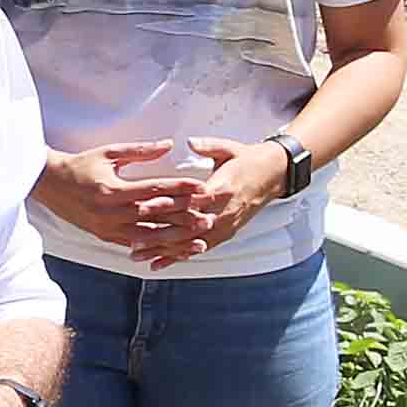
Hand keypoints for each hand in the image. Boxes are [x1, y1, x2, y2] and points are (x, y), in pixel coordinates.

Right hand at [33, 143, 203, 255]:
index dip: (180, 189)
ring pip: (149, 238)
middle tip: (209, 218)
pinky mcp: (105, 236)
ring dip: (176, 240)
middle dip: (185, 219)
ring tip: (198, 242)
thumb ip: (141, 151)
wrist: (48, 184)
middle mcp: (111, 213)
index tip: (202, 188)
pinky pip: (135, 245)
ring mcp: (107, 228)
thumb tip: (169, 144)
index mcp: (113, 190)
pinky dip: (155, 248)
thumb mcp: (109, 153)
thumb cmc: (80, 165)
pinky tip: (173, 250)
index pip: (155, 190)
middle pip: (156, 217)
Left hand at [119, 138, 291, 269]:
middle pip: (187, 227)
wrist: (274, 175)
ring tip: (138, 255)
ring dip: (163, 250)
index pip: (191, 200)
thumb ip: (208, 146)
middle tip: (132, 239)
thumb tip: (189, 142)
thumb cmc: (247, 159)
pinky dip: (177, 256)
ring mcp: (226, 226)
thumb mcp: (228, 148)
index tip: (143, 207)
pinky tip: (158, 263)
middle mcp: (225, 211)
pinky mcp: (226, 234)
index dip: (167, 205)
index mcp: (224, 188)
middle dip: (159, 234)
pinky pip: (199, 248)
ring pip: (190, 243)